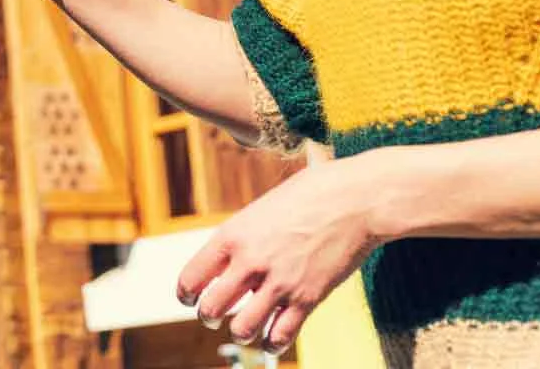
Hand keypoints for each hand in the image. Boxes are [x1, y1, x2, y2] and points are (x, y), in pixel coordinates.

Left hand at [176, 154, 389, 354]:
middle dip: (209, 317)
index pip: (191, 277)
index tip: (190, 298)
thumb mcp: (260, 210)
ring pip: (242, 330)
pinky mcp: (308, 298)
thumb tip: (228, 262)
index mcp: (232, 236)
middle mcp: (250, 262)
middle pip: (211, 309)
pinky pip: (280, 336)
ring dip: (240, 333)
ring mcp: (279, 283)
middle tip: (214, 316)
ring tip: (244, 327)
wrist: (353, 200)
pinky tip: (271, 338)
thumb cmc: (308, 196)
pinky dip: (272, 343)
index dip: (186, 294)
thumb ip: (242, 238)